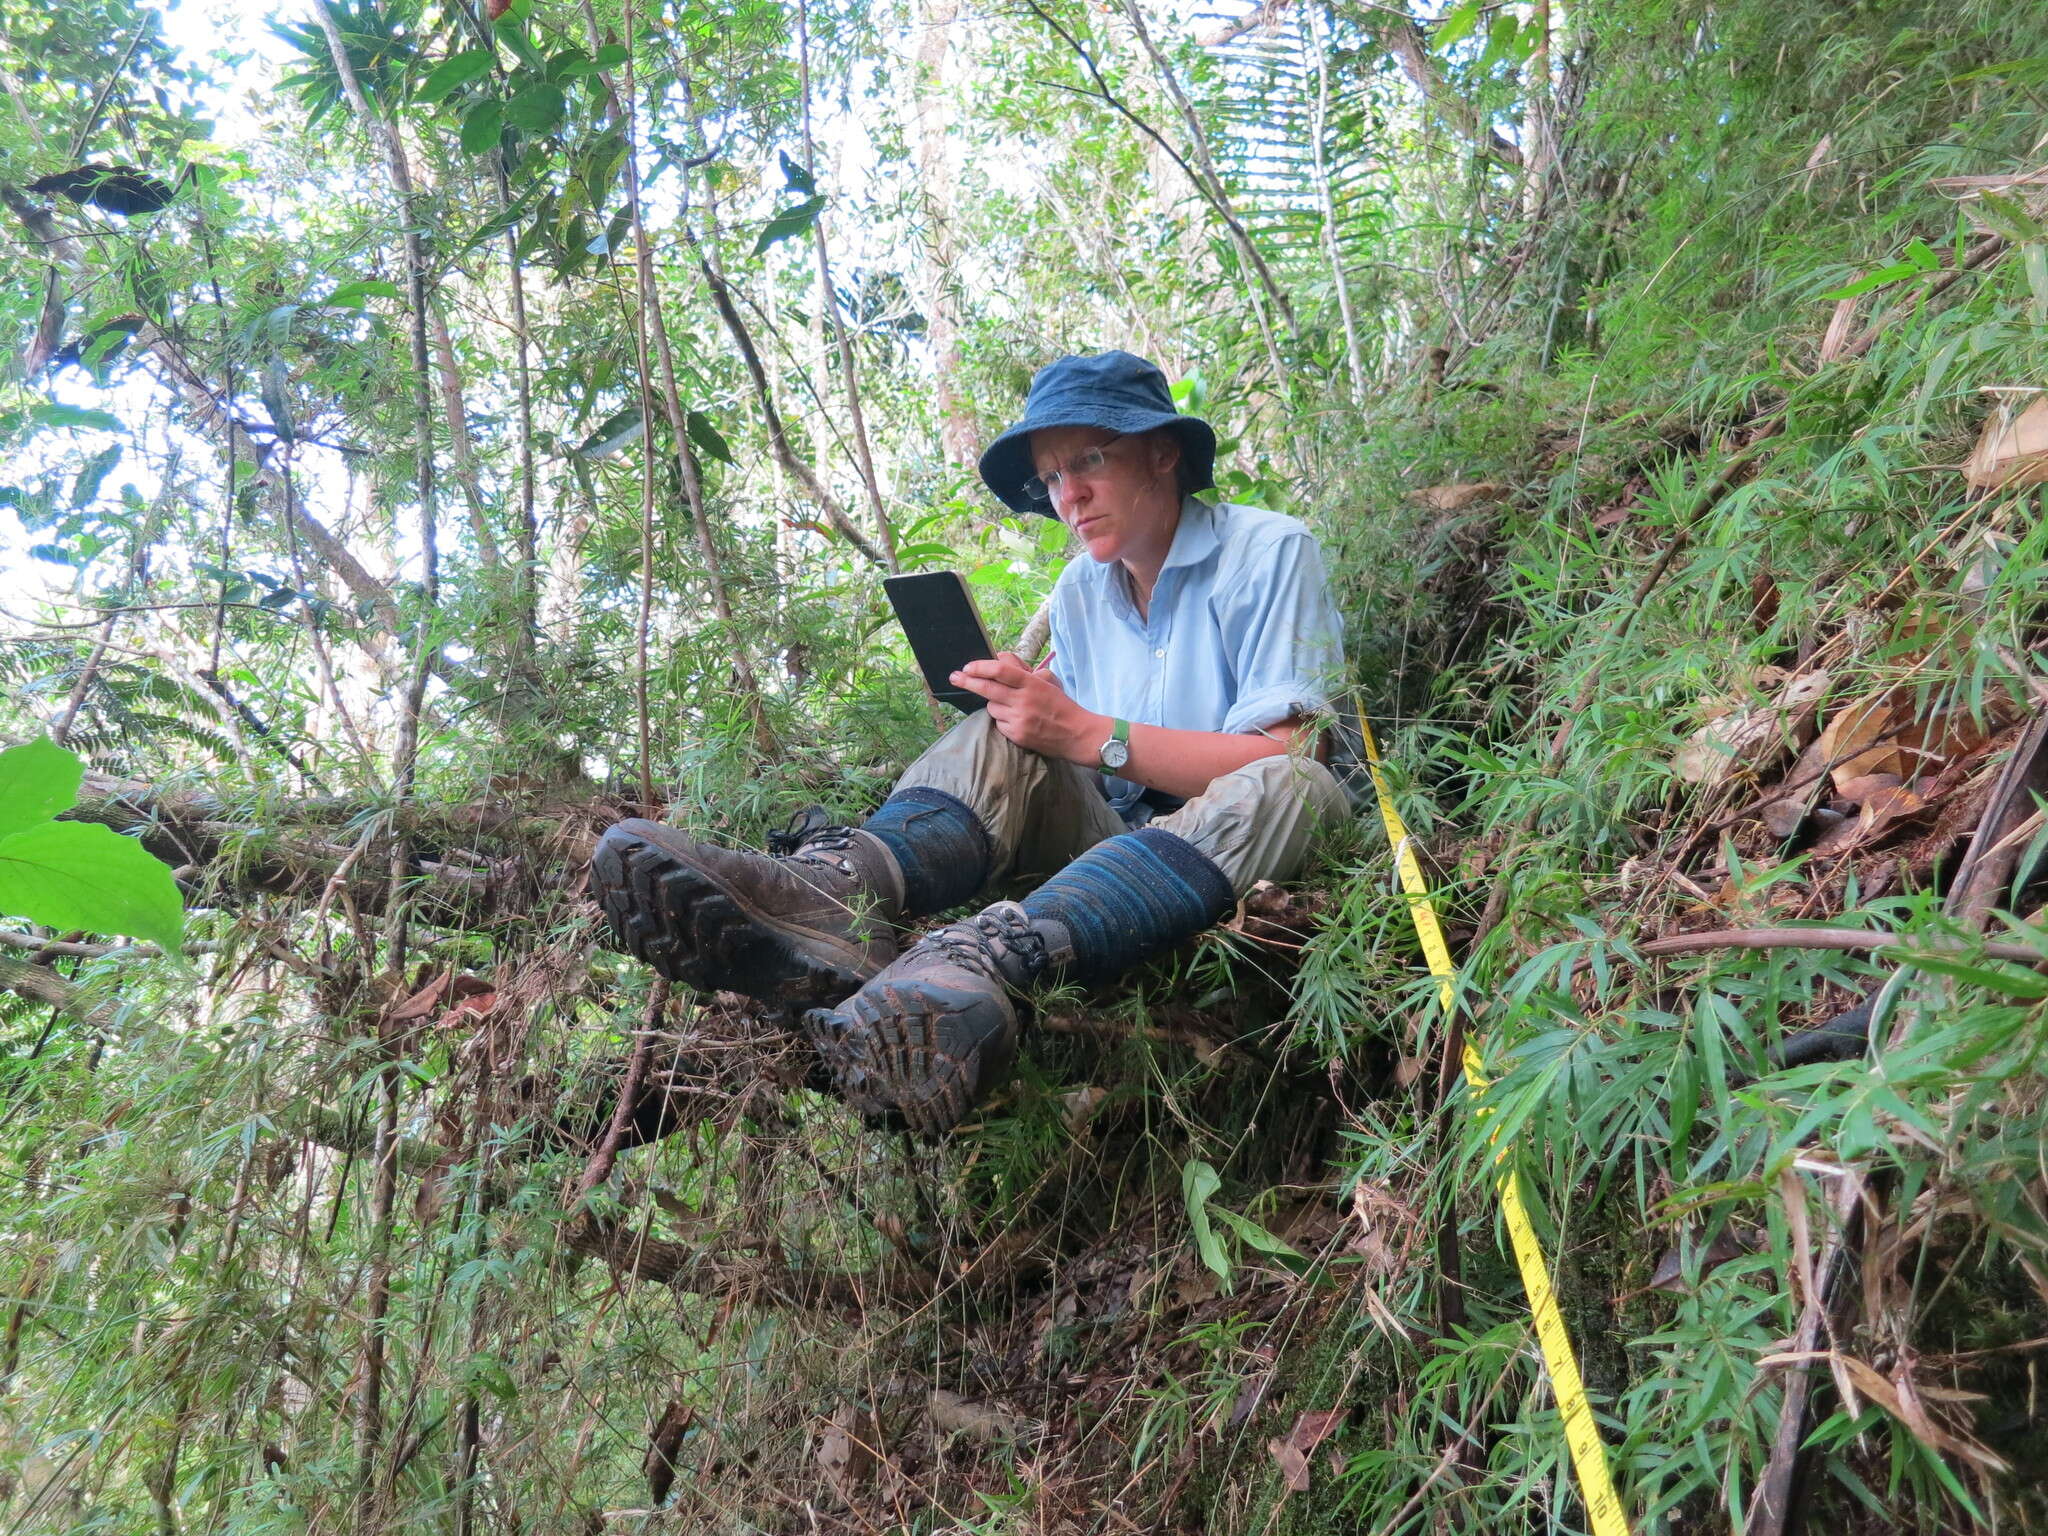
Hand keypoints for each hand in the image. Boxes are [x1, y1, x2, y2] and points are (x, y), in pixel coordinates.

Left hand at [950, 652, 1094, 760]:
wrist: (1076, 734)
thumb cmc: (1060, 704)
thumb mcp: (1046, 680)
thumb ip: (1020, 670)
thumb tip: (995, 661)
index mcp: (1032, 683)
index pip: (1000, 670)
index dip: (980, 667)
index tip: (968, 667)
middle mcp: (1023, 701)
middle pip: (987, 688)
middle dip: (967, 681)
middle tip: (954, 677)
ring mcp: (1019, 719)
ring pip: (991, 707)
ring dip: (994, 703)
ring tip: (1011, 705)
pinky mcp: (1017, 736)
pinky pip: (999, 723)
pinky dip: (1003, 719)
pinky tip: (1016, 719)